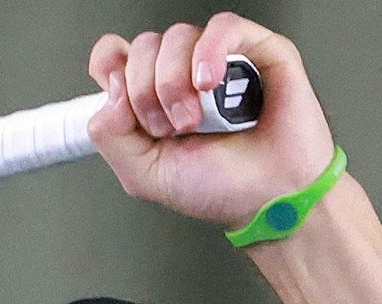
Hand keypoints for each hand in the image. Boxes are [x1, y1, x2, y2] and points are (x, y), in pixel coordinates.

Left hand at [87, 13, 337, 229]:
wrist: (273, 198)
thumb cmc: (224, 187)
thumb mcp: (146, 175)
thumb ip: (111, 138)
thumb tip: (109, 98)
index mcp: (153, 98)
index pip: (115, 57)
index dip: (111, 69)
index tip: (121, 102)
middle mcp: (183, 75)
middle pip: (143, 48)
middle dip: (146, 93)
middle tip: (171, 128)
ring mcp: (218, 60)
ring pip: (176, 37)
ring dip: (176, 82)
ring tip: (197, 119)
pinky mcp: (257, 50)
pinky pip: (222, 27)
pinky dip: (209, 53)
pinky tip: (211, 85)